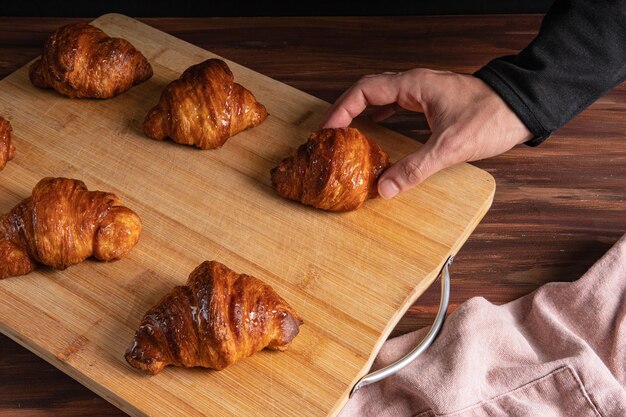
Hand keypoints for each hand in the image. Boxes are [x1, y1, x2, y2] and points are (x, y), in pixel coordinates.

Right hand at [320, 69, 532, 198]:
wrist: (524, 107)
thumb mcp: (451, 146)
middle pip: (367, 91)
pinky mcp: (433, 103)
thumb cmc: (492, 116)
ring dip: (362, 113)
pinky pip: (397, 105)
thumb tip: (386, 188)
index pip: (364, 91)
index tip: (327, 130)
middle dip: (346, 111)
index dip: (341, 109)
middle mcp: (415, 85)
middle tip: (330, 134)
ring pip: (382, 97)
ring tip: (347, 134)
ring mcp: (424, 92)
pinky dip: (381, 116)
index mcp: (413, 85)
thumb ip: (416, 168)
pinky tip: (378, 129)